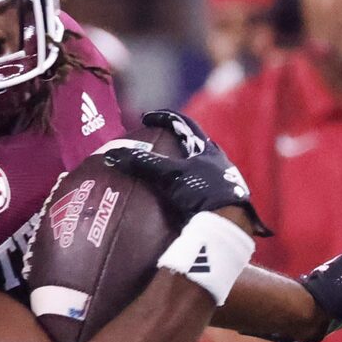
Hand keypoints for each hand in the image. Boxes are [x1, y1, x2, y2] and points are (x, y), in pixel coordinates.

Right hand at [99, 109, 270, 233]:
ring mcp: (220, 182)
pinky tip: (173, 198)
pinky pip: (197, 188)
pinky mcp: (218, 201)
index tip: (147, 118)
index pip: (185, 124)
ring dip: (179, 167)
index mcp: (208, 149)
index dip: (165, 118)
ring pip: (197, 167)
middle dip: (173, 144)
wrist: (229, 223)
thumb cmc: (204, 192)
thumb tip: (112, 155)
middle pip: (192, 145)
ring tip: (161, 174)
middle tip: (154, 145)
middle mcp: (217, 162)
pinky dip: (183, 188)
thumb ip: (143, 164)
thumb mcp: (171, 175)